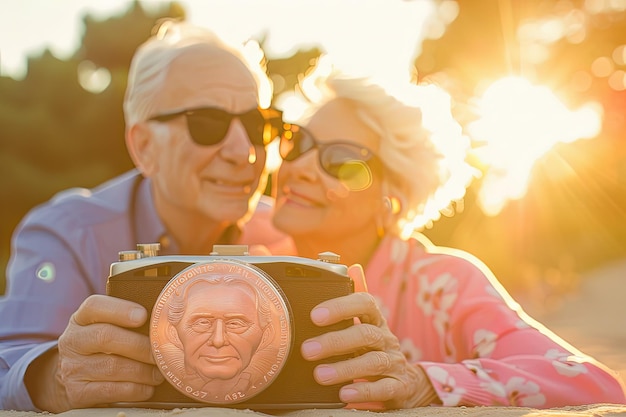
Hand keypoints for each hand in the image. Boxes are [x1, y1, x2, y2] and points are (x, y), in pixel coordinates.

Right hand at [26, 295, 163, 411]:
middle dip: (140, 345)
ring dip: (143, 371)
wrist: (70, 383)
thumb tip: (163, 323)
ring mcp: (72, 368)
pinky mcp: (77, 393)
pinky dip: (135, 390)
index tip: (143, 315)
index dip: (120, 310)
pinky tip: (148, 388)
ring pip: (112, 366)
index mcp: (81, 319)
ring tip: (160, 372)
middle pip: (105, 336)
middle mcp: (72, 341)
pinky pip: (111, 390)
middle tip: (161, 351)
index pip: (94, 306)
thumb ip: (127, 323)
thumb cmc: (102, 349)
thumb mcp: (106, 329)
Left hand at [300, 265, 437, 408]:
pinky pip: (384, 389)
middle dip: (335, 341)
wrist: (403, 383)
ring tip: (320, 375)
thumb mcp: (363, 325)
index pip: (365, 303)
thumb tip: (350, 268)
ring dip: (345, 368)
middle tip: (307, 350)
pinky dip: (364, 392)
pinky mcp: (398, 387)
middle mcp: (386, 339)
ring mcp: (394, 363)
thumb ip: (353, 302)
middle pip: (365, 334)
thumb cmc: (372, 350)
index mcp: (375, 321)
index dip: (341, 307)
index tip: (315, 315)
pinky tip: (344, 395)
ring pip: (373, 362)